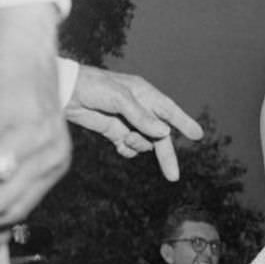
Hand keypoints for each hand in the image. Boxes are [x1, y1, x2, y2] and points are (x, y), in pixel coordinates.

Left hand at [65, 65, 203, 180]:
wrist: (66, 93)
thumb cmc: (93, 87)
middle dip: (166, 155)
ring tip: (124, 138)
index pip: (169, 111)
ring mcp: (127, 122)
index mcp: (145, 94)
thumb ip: (141, 116)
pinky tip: (118, 144)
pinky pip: (129, 148)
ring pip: (144, 143)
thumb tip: (163, 132)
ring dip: (137, 146)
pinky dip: (126, 150)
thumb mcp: (119, 98)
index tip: (198, 135)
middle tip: (172, 176)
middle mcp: (139, 109)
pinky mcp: (114, 132)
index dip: (184, 123)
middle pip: (160, 136)